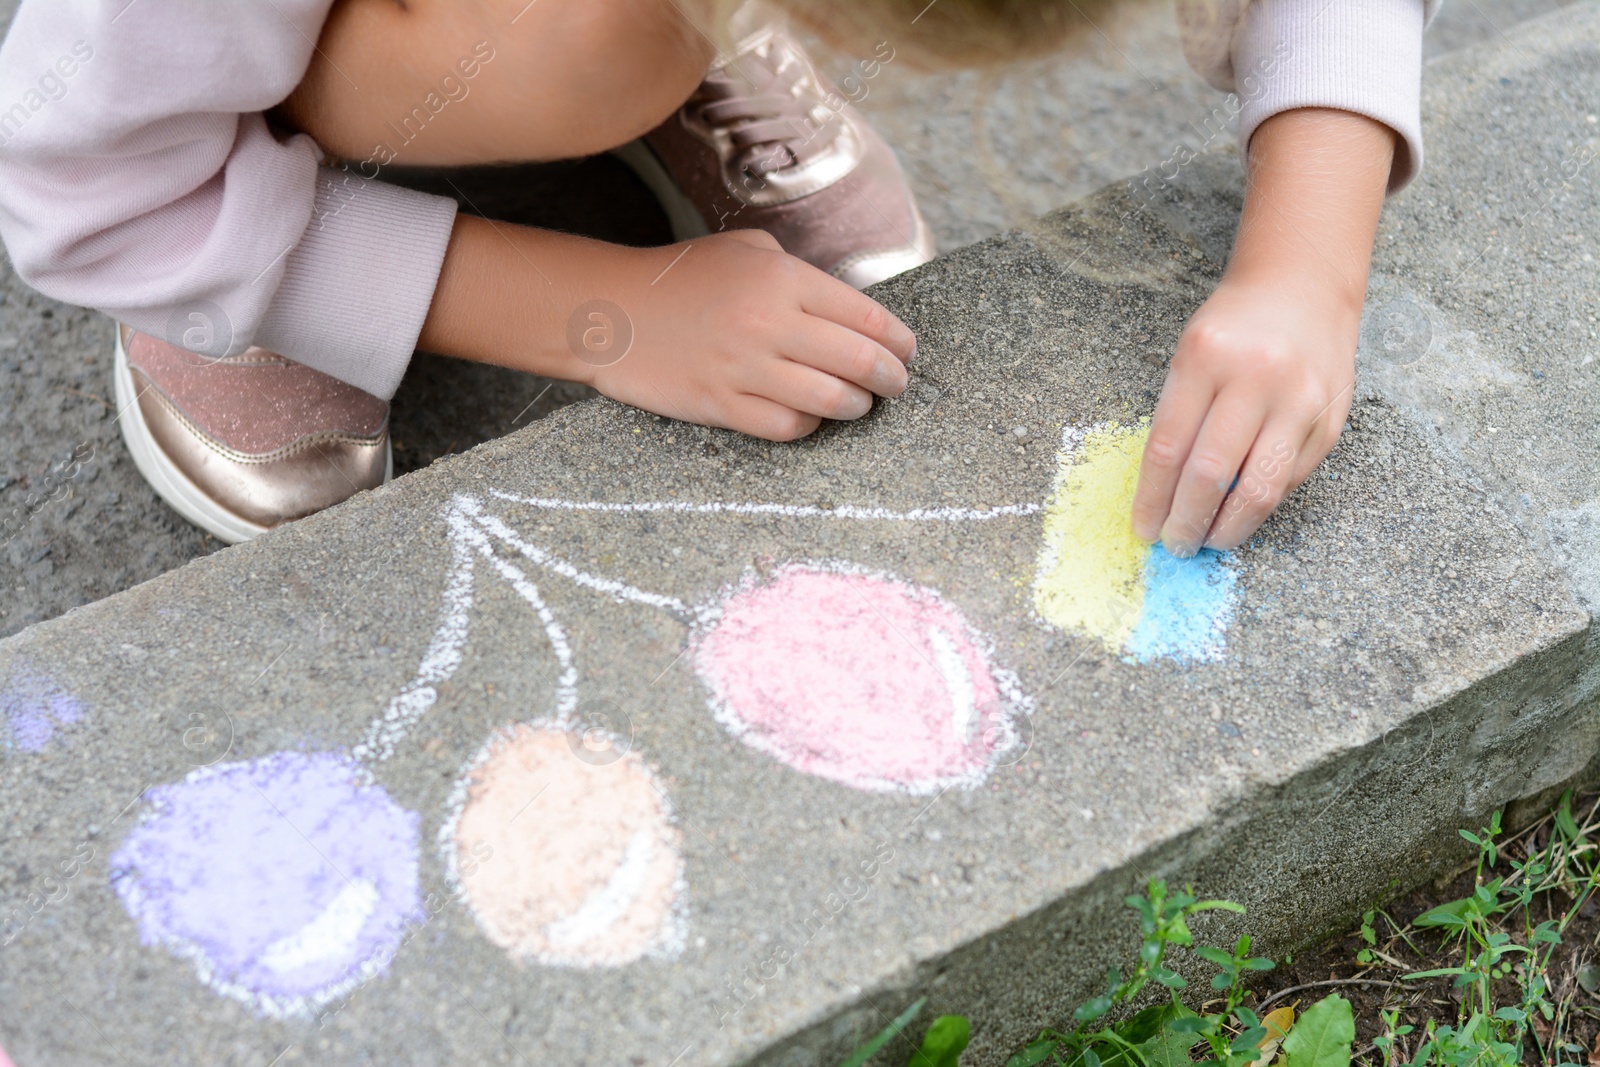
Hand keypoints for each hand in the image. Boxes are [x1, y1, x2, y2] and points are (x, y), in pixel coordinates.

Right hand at [587, 230, 915, 439]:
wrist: (610, 311)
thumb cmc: (681, 277)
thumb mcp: (745, 251)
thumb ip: (799, 273)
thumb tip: (849, 308)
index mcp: (783, 277)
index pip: (867, 316)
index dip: (899, 342)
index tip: (907, 353)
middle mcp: (770, 321)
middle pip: (859, 361)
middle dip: (891, 379)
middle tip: (896, 385)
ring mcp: (744, 366)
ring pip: (831, 400)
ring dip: (857, 406)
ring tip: (859, 404)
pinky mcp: (721, 404)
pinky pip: (787, 427)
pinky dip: (810, 425)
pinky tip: (811, 416)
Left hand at [1128, 106, 1394, 554]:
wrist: (1304, 286)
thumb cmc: (1233, 327)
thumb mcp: (1190, 355)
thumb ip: (1178, 417)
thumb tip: (1162, 495)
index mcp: (1205, 357)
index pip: (1169, 447)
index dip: (1152, 498)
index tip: (1142, 528)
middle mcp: (1256, 377)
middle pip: (1210, 473)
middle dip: (1186, 521)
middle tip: (1173, 544)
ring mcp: (1300, 401)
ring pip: (1259, 488)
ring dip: (1228, 527)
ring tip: (1207, 541)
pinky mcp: (1330, 420)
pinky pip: (1290, 479)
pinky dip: (1262, 505)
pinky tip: (1240, 514)